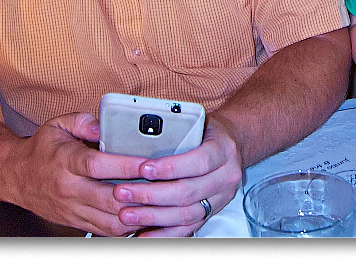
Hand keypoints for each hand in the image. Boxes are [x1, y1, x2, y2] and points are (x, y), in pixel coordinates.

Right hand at [6, 112, 152, 235]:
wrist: (14, 176)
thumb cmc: (41, 150)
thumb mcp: (59, 124)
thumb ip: (84, 121)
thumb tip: (104, 125)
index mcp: (66, 161)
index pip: (98, 166)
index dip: (125, 165)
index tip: (147, 163)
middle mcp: (69, 188)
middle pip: (108, 198)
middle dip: (137, 195)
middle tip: (162, 186)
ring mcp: (72, 208)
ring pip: (108, 220)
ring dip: (135, 214)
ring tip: (155, 203)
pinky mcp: (75, 222)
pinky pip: (103, 230)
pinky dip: (124, 226)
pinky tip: (141, 215)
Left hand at [110, 115, 243, 236]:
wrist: (232, 143)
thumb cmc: (208, 131)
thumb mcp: (197, 121)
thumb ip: (174, 128)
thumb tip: (134, 134)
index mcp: (223, 150)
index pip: (199, 161)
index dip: (170, 167)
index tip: (143, 168)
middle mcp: (226, 176)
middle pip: (188, 192)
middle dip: (151, 194)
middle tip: (123, 192)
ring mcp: (220, 197)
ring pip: (186, 214)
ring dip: (153, 216)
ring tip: (126, 213)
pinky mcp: (211, 212)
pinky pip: (188, 228)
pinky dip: (164, 234)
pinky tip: (143, 234)